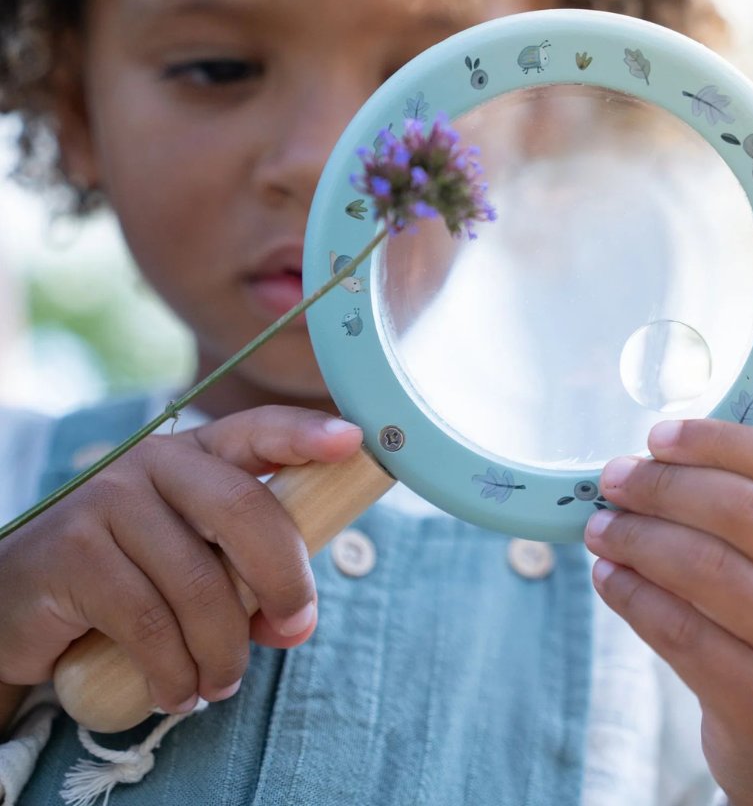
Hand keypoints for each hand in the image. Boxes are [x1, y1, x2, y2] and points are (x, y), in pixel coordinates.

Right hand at [0, 406, 360, 714]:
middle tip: (294, 627)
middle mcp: (154, 464)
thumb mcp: (197, 562)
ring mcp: (108, 500)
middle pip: (245, 510)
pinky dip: (173, 672)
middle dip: (284, 579)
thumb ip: (249, 578)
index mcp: (197, 455)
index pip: (259, 430)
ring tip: (220, 683)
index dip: (307, 433)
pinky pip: (149, 624)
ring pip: (199, 584)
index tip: (352, 441)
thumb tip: (296, 623)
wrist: (19, 599)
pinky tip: (176, 690)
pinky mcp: (72, 552)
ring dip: (222, 651)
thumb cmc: (131, 576)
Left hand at [584, 419, 752, 805]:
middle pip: (742, 510)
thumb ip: (752, 514)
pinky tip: (609, 577)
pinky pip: (680, 631)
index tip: (656, 435)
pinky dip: (632, 595)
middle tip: (614, 479)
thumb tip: (649, 461)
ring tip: (600, 528)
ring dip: (638, 539)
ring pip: (706, 569)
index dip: (714, 440)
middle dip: (664, 487)